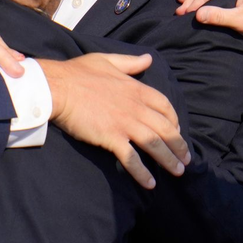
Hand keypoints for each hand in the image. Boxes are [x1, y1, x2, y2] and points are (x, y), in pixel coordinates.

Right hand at [41, 53, 189, 189]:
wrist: (57, 87)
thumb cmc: (77, 73)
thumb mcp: (106, 60)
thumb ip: (129, 62)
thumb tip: (148, 59)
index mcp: (136, 89)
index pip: (165, 106)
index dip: (174, 120)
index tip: (177, 131)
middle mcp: (136, 107)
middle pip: (166, 129)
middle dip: (179, 145)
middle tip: (185, 159)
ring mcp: (125, 123)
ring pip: (154, 144)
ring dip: (168, 160)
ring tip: (177, 171)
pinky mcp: (111, 137)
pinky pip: (131, 158)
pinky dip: (142, 172)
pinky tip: (150, 184)